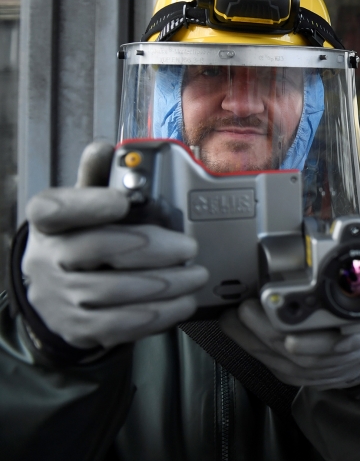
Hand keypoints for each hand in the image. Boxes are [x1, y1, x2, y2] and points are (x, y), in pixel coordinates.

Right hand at [21, 141, 208, 349]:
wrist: (60, 292)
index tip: (122, 200)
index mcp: (48, 222)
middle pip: (95, 249)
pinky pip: (117, 325)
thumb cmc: (82, 238)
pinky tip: (181, 303)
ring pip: (111, 291)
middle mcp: (47, 259)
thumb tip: (107, 147)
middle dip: (151, 248)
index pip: (55, 209)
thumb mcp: (86, 206)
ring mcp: (59, 297)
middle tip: (189, 246)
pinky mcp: (76, 328)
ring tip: (195, 275)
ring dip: (163, 284)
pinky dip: (156, 315)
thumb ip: (100, 177)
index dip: (88, 204)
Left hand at [219, 299, 359, 388]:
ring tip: (237, 316)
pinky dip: (254, 349)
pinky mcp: (307, 372)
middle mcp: (344, 349)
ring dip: (257, 339)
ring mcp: (324, 365)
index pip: (347, 337)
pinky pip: (277, 366)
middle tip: (249, 309)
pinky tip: (237, 331)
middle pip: (306, 349)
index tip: (294, 334)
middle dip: (273, 332)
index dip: (320, 338)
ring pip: (286, 360)